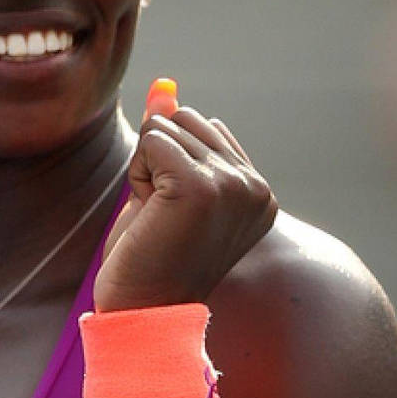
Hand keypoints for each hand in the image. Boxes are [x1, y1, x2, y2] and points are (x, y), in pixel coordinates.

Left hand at [95, 91, 278, 311]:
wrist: (141, 310)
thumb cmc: (150, 258)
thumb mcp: (163, 188)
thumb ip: (172, 137)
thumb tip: (163, 86)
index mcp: (259, 192)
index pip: (206, 127)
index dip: (173, 164)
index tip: (178, 217)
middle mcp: (255, 187)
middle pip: (186, 119)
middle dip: (159, 160)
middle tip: (162, 218)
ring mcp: (232, 185)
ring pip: (166, 126)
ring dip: (146, 169)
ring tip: (157, 218)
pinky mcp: (200, 186)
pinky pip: (152, 139)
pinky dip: (138, 174)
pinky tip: (149, 214)